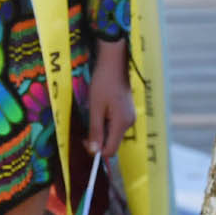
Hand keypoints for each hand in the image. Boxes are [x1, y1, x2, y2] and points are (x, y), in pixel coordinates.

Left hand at [86, 39, 134, 155]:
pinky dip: (106, 123)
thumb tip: (93, 150)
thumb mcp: (95, 108)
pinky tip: (102, 109)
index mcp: (122, 123)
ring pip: (113, 134)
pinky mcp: (127, 112)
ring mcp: (130, 117)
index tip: (85, 138)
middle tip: (87, 124)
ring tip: (95, 112)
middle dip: (98, 139)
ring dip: (101, 129)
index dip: (96, 149)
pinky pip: (116, 125)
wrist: (114, 64)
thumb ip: (95, 130)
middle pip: (112, 143)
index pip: (110, 150)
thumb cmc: (103, 83)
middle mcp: (129, 123)